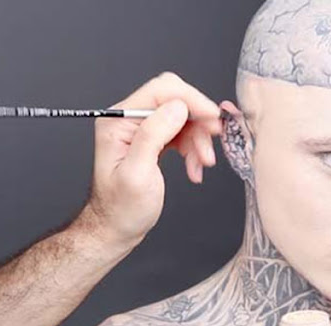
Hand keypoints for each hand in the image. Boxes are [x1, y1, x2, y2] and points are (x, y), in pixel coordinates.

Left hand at [73, 72, 221, 247]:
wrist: (116, 228)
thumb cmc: (121, 209)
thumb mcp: (137, 175)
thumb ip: (153, 136)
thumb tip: (177, 107)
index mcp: (118, 122)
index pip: (160, 92)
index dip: (191, 100)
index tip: (212, 117)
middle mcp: (128, 121)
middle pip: (175, 102)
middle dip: (198, 121)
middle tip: (214, 139)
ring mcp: (141, 130)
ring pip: (182, 118)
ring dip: (198, 140)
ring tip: (202, 164)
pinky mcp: (152, 140)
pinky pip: (181, 133)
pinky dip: (193, 148)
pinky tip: (194, 168)